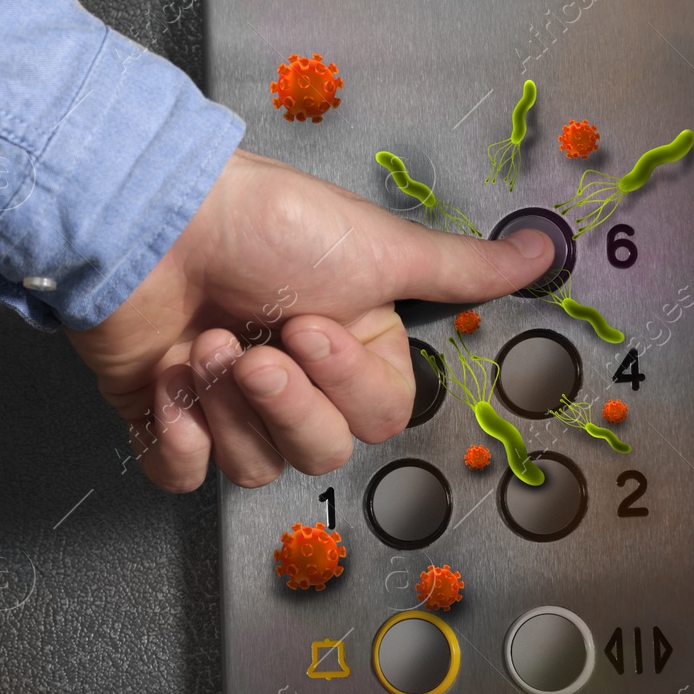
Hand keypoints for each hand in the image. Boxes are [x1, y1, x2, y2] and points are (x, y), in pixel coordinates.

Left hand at [65, 149, 553, 492]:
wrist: (149, 218)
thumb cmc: (261, 223)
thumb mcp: (377, 246)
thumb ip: (459, 268)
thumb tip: (544, 250)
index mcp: (348, 346)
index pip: (377, 417)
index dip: (344, 384)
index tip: (309, 323)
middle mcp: (292, 379)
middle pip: (321, 453)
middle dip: (283, 401)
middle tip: (251, 343)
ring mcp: (224, 401)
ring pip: (256, 468)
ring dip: (226, 405)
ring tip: (201, 345)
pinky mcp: (163, 416)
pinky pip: (182, 475)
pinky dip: (175, 439)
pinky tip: (168, 385)